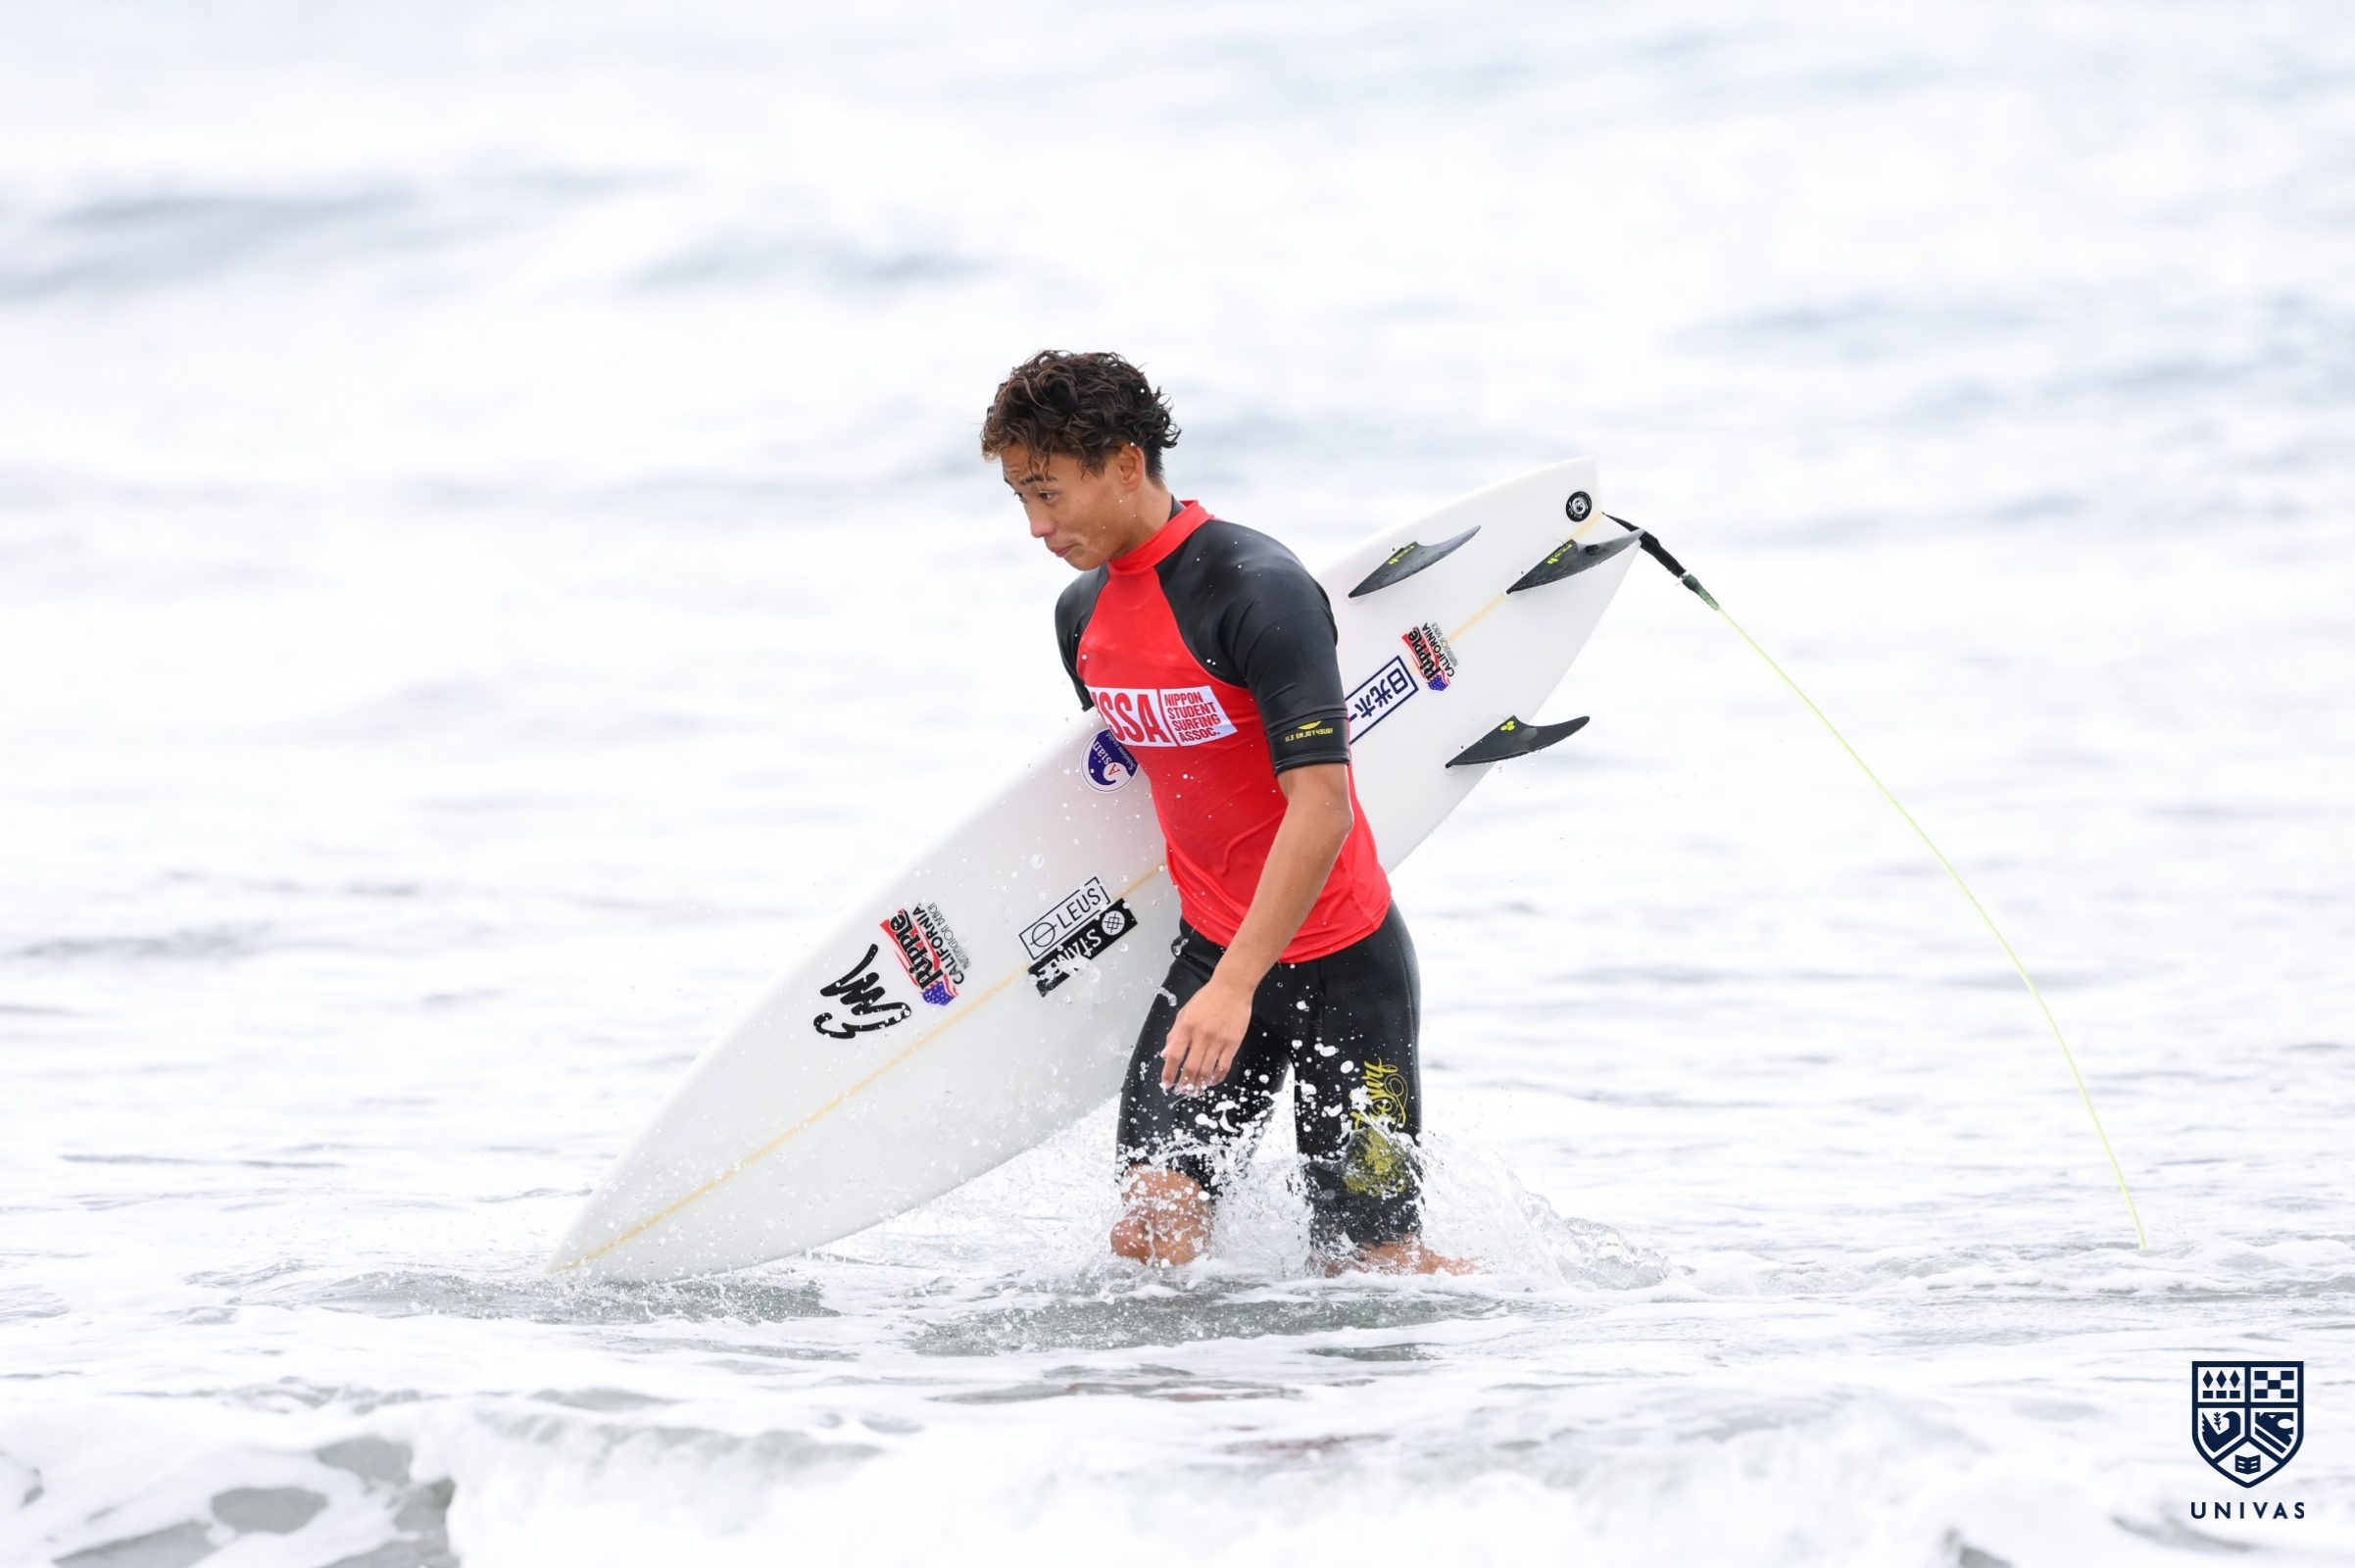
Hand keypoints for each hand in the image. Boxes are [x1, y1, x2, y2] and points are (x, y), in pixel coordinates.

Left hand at [1160, 973, 1253, 1093]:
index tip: (1166, 1083)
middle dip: (1184, 1084)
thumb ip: (1174, 1034)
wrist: (1232, 988)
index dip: (1169, 1072)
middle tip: (1181, 1092)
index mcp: (1187, 1027)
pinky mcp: (1233, 1044)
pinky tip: (1212, 1081)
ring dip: (1199, 1084)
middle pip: (1191, 1067)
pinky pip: (1224, 1066)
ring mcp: (1218, 1041)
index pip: (1174, 1055)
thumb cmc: (1207, 998)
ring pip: (1207, 1070)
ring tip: (1195, 1091)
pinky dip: (1217, 1077)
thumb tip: (1164, 1054)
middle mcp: (1201, 1036)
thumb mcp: (1185, 1012)